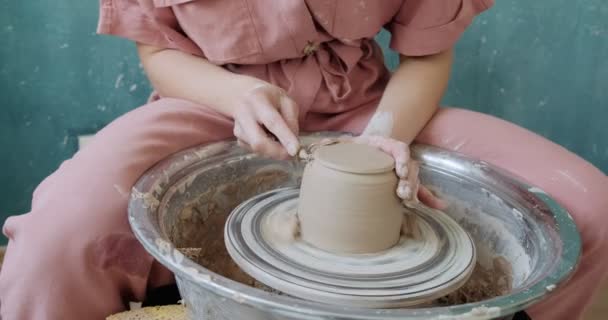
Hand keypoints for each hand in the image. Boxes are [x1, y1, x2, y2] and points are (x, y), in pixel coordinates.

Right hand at [232, 83, 299, 159]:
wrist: (242, 96)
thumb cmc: (269, 98)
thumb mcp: (285, 100)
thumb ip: (291, 119)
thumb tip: (293, 142)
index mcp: (258, 100)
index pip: (272, 121)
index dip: (285, 137)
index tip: (296, 150)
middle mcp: (244, 115)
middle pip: (259, 142)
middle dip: (277, 152)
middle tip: (292, 154)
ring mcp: (238, 129)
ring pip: (258, 149)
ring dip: (274, 149)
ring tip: (278, 136)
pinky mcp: (239, 140)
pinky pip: (257, 151)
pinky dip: (268, 149)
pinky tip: (268, 137)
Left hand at [321, 135, 445, 209]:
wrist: (367, 147)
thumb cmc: (354, 149)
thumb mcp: (343, 145)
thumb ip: (328, 147)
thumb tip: (308, 152)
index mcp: (386, 146)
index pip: (398, 149)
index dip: (402, 159)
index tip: (401, 170)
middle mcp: (397, 159)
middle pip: (409, 168)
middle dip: (408, 181)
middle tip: (402, 193)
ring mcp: (402, 171)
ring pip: (414, 180)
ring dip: (415, 191)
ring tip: (409, 202)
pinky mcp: (404, 183)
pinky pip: (421, 191)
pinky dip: (430, 199)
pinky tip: (440, 207)